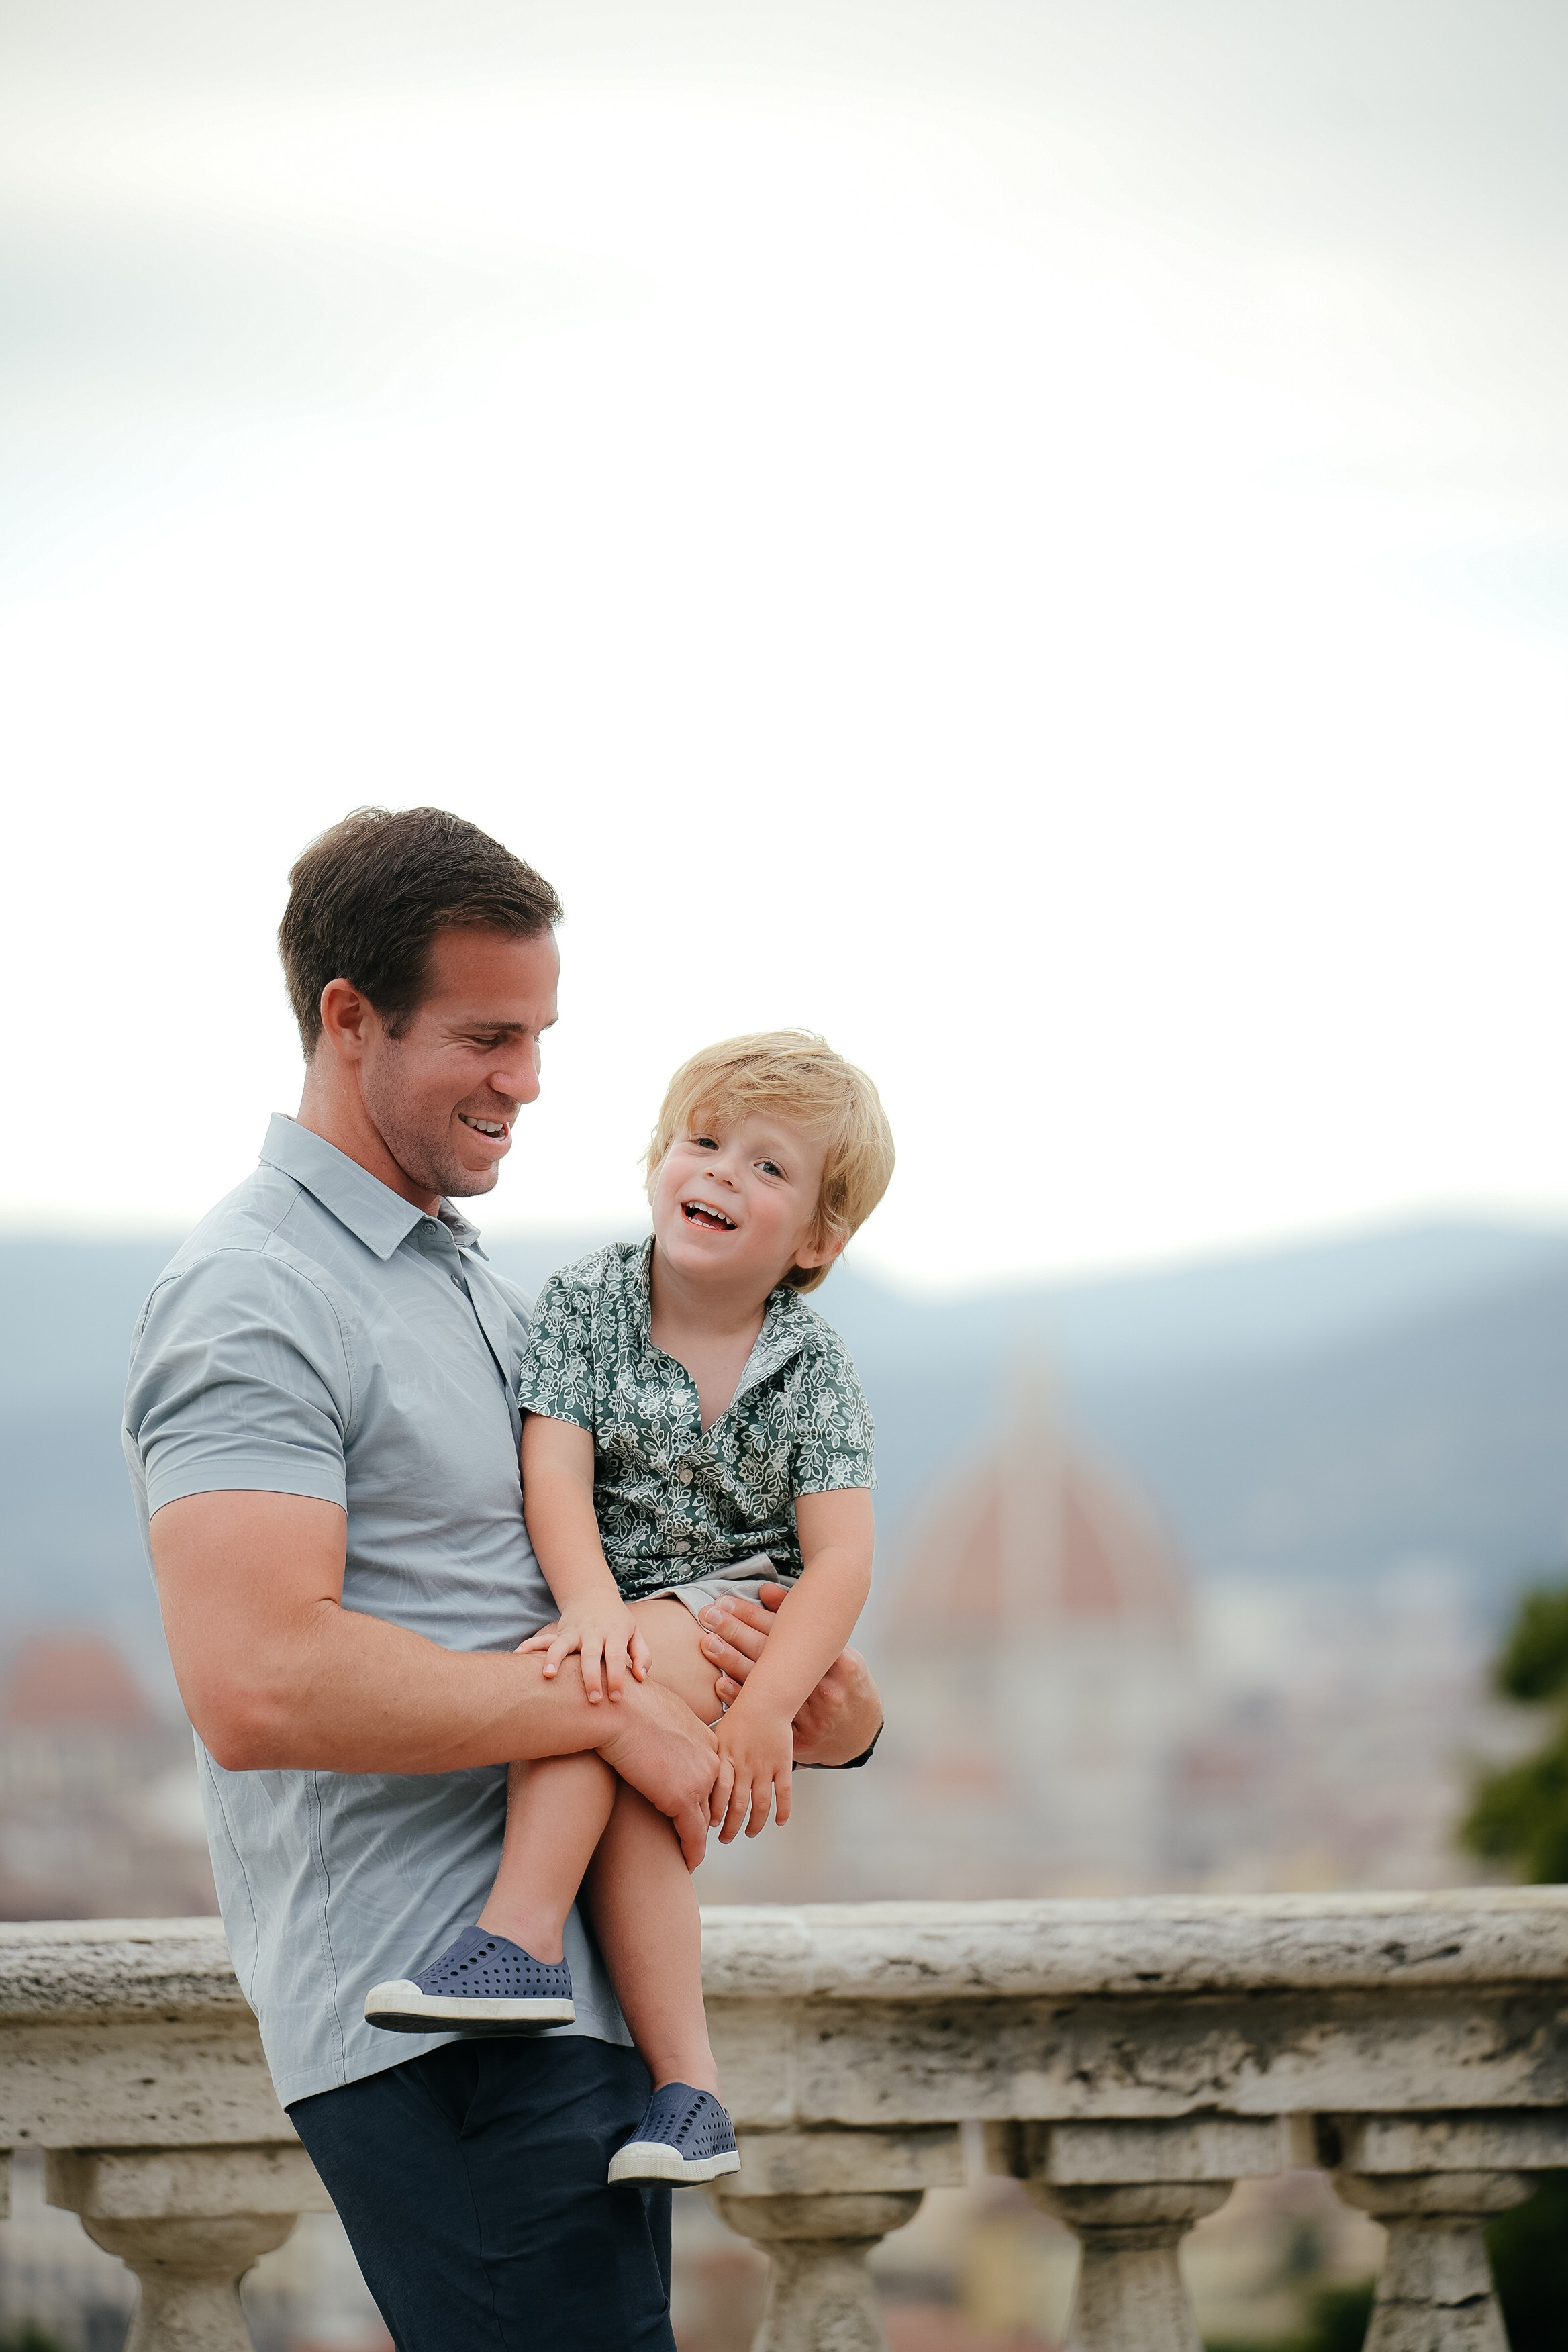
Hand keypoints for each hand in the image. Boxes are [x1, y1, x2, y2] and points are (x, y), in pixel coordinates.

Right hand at [517, 1597, 650, 1703]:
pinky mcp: (560, 1633)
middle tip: (593, 1699)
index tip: (616, 1697)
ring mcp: (574, 1632)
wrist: (594, 1596)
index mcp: (614, 1633)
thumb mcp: (636, 1634)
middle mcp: (593, 1632)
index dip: (617, 1677)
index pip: (617, 1657)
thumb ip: (642, 1655)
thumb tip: (641, 1678)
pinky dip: (531, 1645)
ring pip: (562, 1644)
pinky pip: (544, 1639)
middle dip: (591, 1677)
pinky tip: (518, 1654)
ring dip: (554, 1659)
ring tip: (548, 1676)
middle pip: (591, 1654)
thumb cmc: (618, 1622)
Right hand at [596, 1681, 718, 1869]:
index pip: (712, 1775)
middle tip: (695, 1838)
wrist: (616, 1708)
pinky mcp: (683, 1799)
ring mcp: (700, 1780)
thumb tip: (655, 1728)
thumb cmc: (627, 1705)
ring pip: (703, 1821)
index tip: (699, 1809)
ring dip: (697, 1840)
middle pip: (712, 1800)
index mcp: (706, 1739)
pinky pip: (693, 1835)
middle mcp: (711, 1760)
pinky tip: (687, 1864)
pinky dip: (691, 1852)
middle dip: (705, 1819)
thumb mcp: (658, 1712)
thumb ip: (667, 1727)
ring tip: (691, 1855)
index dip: (705, 1795)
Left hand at [697, 1587, 883, 1765]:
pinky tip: (721, 1684)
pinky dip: (741, 1701)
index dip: (753, 1615)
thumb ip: (799, 1618)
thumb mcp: (834, 1648)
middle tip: (708, 1615)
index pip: (788, 1633)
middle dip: (736, 1632)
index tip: (726, 1601)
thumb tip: (764, 1590)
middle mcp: (825, 1689)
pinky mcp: (798, 1742)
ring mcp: (812, 1718)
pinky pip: (765, 1720)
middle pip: (773, 1656)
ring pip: (765, 1687)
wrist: (858, 1733)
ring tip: (707, 1643)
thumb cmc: (842, 1682)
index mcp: (839, 1662)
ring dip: (733, 1662)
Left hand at [710, 1697, 793, 1840]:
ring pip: (761, 1805)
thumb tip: (690, 1775)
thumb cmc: (739, 1715)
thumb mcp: (716, 1734)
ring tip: (749, 1833)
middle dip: (730, 1827)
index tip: (709, 1826)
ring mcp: (765, 1766)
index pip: (718, 1793)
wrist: (767, 1700)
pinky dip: (782, 1811)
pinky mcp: (783, 1765)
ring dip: (754, 1824)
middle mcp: (745, 1765)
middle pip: (738, 1805)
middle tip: (725, 1838)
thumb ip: (708, 1758)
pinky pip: (784, 1793)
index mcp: (726, 1758)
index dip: (714, 1813)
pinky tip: (779, 1822)